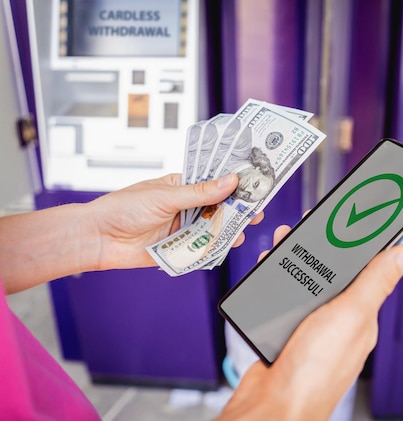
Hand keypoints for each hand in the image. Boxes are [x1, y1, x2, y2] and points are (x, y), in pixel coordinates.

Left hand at [87, 173, 263, 270]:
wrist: (98, 239)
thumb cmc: (123, 209)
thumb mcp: (165, 196)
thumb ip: (200, 193)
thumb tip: (229, 182)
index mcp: (182, 186)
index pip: (214, 182)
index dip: (234, 183)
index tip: (254, 183)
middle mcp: (185, 207)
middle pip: (218, 207)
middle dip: (237, 210)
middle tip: (256, 211)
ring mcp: (183, 228)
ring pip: (213, 229)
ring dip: (228, 231)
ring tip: (241, 232)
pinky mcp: (179, 249)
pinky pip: (202, 249)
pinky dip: (213, 249)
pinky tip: (224, 247)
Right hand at [218, 225, 402, 419]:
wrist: (272, 406)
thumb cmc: (314, 372)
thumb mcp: (350, 315)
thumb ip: (375, 282)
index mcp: (360, 316)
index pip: (367, 270)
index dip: (361, 242)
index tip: (355, 216)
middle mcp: (336, 320)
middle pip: (332, 273)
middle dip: (321, 245)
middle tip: (310, 223)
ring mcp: (309, 326)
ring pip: (304, 282)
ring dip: (294, 259)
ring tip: (284, 240)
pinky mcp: (284, 332)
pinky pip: (281, 298)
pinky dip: (274, 280)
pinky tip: (269, 270)